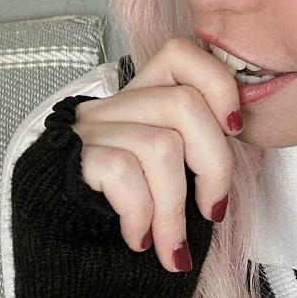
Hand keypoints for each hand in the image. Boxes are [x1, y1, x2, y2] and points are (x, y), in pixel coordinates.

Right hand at [71, 37, 242, 274]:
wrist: (56, 237)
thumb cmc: (125, 207)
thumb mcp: (164, 168)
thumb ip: (194, 144)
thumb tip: (240, 138)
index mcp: (141, 97)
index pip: (181, 53)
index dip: (218, 85)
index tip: (234, 130)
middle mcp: (114, 105)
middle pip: (184, 105)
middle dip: (214, 166)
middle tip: (212, 210)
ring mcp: (91, 129)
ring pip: (161, 146)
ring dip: (175, 210)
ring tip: (171, 244)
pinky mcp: (75, 159)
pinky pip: (125, 175)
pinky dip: (142, 216)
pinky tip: (138, 239)